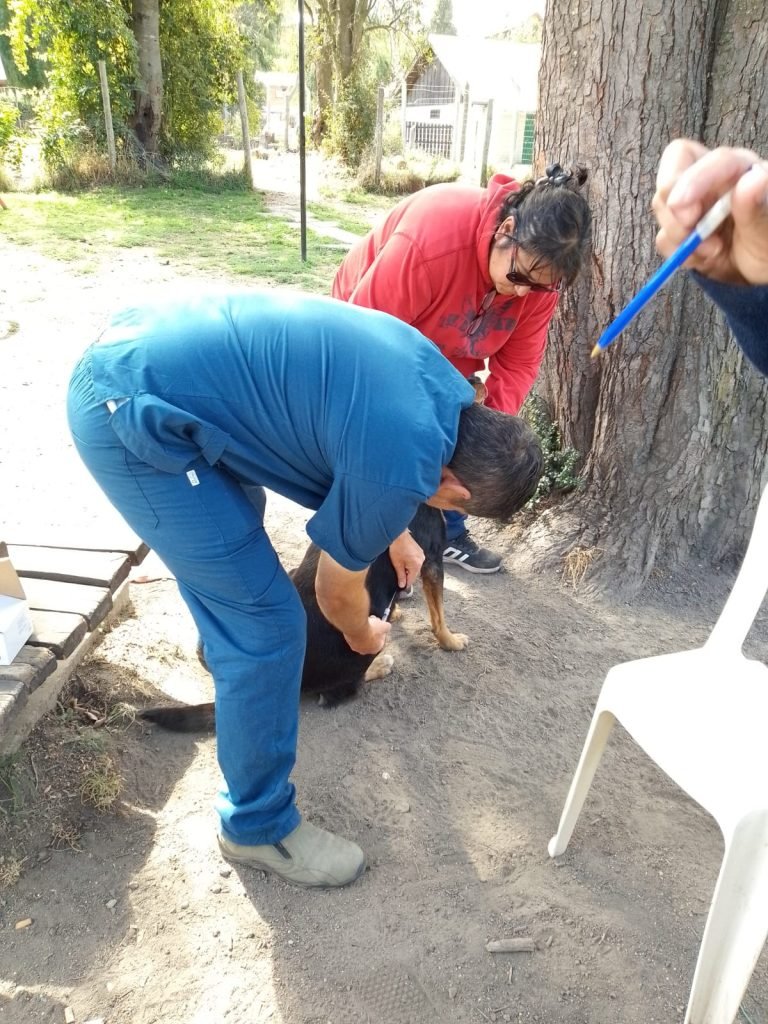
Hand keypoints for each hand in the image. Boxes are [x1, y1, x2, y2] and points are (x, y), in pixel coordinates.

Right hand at [343, 615, 390, 655]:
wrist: (356, 627)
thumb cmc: (371, 629)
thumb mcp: (385, 626)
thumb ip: (387, 627)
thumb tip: (387, 626)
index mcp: (376, 649)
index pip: (381, 642)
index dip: (381, 633)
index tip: (380, 626)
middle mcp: (365, 651)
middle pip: (371, 640)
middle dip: (373, 631)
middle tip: (373, 622)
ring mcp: (356, 647)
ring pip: (362, 638)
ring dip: (365, 630)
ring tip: (366, 622)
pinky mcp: (349, 641)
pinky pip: (355, 635)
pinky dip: (357, 630)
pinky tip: (359, 623)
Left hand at [388, 530, 424, 588]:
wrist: (398, 535)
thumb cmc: (397, 547)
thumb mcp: (397, 564)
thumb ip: (400, 575)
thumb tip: (402, 584)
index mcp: (416, 565)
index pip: (412, 579)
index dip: (406, 584)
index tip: (401, 586)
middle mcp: (421, 560)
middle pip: (414, 573)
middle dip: (407, 575)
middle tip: (399, 573)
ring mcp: (421, 555)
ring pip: (415, 567)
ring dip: (409, 569)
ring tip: (401, 564)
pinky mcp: (420, 551)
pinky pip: (416, 561)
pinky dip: (411, 563)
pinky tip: (404, 559)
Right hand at [652, 140, 767, 284]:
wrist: (758, 270)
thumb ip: (757, 206)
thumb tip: (753, 177)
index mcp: (738, 169)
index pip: (708, 159)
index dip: (692, 179)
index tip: (681, 206)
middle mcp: (711, 180)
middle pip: (673, 173)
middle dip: (673, 205)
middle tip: (689, 230)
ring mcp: (693, 204)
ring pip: (662, 206)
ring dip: (678, 234)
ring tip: (711, 252)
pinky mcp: (679, 229)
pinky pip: (663, 237)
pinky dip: (677, 252)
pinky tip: (701, 259)